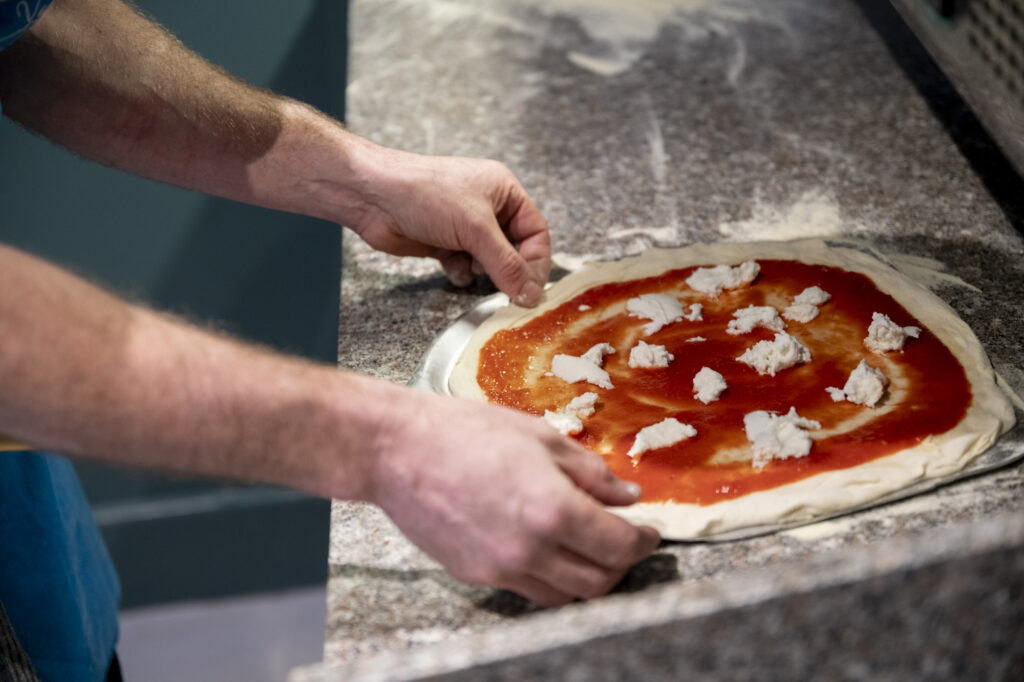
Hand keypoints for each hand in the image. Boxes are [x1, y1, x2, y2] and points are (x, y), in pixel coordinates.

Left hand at [350, 147, 550, 305]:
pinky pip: (466, 264)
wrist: (373, 197)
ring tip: (472, 267)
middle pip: (514, 248)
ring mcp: (465, 225)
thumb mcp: (475, 229)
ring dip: (484, 270)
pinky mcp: (445, 241)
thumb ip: (506, 264)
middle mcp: (488, 207)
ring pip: (489, 259)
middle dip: (509, 269)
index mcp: (504, 191)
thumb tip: (531, 294)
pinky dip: (462, 271)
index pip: (536, 231)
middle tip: (508, 292)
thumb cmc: (425, 195)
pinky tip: (452, 268)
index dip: (537, 261)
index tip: (532, 289)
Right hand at [367, 389, 660, 606]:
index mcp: (553, 509)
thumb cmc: (463, 430)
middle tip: (624, 539)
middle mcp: (530, 550)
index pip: (618, 545)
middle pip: (598, 582)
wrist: (396, 449)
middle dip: (621, 563)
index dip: (644, 541)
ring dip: (586, 577)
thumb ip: (590, 471)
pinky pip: (526, 588)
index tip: (650, 532)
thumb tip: (627, 495)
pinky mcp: (475, 575)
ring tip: (586, 547)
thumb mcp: (540, 437)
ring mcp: (500, 569)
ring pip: (564, 596)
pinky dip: (547, 575)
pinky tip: (544, 545)